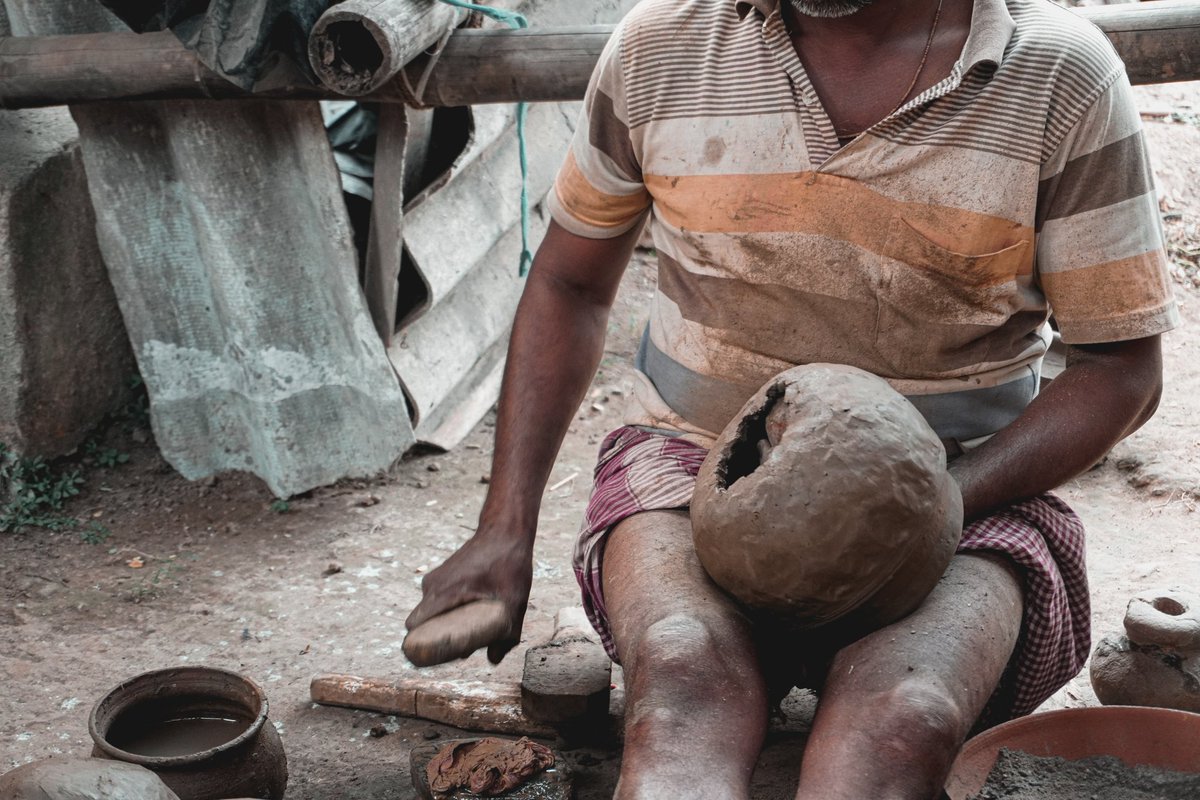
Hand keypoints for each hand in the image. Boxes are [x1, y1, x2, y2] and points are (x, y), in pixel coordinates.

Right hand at [405, 528, 533, 663]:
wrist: (505, 531)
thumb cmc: (508, 564)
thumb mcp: (513, 602)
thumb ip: (506, 635)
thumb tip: (493, 660)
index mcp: (443, 593)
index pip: (413, 627)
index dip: (420, 646)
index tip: (438, 655)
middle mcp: (432, 586)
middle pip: (421, 624)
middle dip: (437, 639)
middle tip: (463, 645)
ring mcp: (434, 579)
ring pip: (430, 612)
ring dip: (445, 624)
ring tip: (473, 627)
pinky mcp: (441, 576)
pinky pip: (437, 601)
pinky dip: (450, 611)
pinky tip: (473, 611)